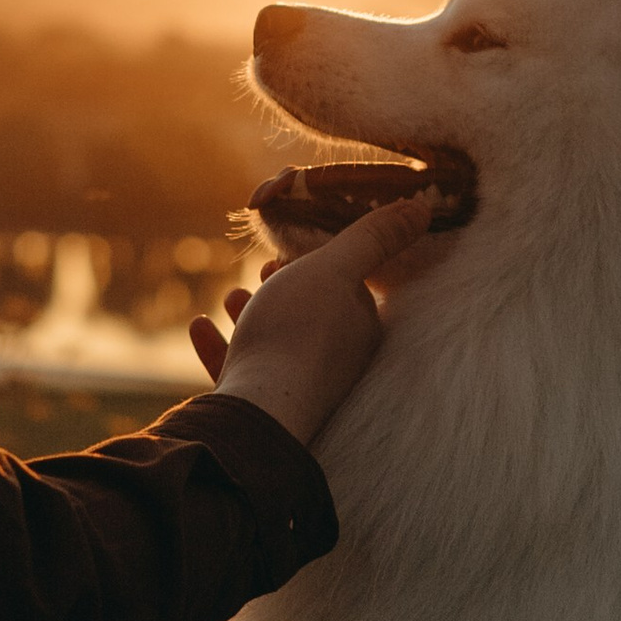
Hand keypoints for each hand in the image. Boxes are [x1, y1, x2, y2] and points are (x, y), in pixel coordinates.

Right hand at [187, 189, 437, 447]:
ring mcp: (298, 387)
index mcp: (361, 331)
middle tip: (265, 269)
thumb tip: (422, 209)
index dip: (325, 266)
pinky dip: (220, 346)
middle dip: (284, 288)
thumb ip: (372, 237)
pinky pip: (240, 369)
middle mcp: (336, 363)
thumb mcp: (335, 269)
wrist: (261, 411)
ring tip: (232, 295)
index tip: (299, 249)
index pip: (351, 291)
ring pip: (274, 342)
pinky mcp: (262, 406)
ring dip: (252, 314)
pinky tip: (198, 326)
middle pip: (310, 316)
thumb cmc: (298, 333)